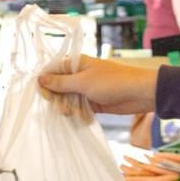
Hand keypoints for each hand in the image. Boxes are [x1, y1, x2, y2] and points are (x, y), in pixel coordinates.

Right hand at [37, 56, 157, 116]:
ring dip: (69, 108)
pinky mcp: (93, 102)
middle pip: (57, 88)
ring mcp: (86, 89)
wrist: (140, 93)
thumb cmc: (112, 82)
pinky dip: (79, 114)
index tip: (45, 95)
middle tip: (63, 107)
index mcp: (76, 64)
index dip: (45, 83)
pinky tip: (84, 117)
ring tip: (75, 113)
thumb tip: (39, 79)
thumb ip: (60, 82)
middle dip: (58, 99)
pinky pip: (79, 109)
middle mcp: (79, 75)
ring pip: (67, 100)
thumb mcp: (83, 82)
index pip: (51, 71)